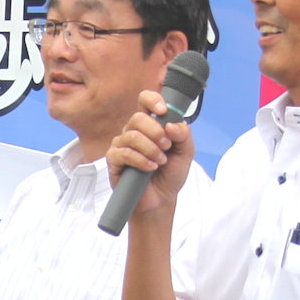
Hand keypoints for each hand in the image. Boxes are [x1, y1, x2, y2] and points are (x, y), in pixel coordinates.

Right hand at [106, 90, 193, 217]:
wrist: (161, 199)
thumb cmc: (170, 174)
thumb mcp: (185, 153)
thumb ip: (183, 135)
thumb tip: (172, 125)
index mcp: (151, 124)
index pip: (145, 100)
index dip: (152, 100)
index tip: (163, 111)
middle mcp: (134, 131)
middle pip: (138, 118)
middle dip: (155, 132)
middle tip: (166, 146)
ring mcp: (122, 144)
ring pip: (132, 135)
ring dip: (150, 149)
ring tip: (160, 161)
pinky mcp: (114, 159)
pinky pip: (124, 153)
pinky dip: (141, 160)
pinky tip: (150, 168)